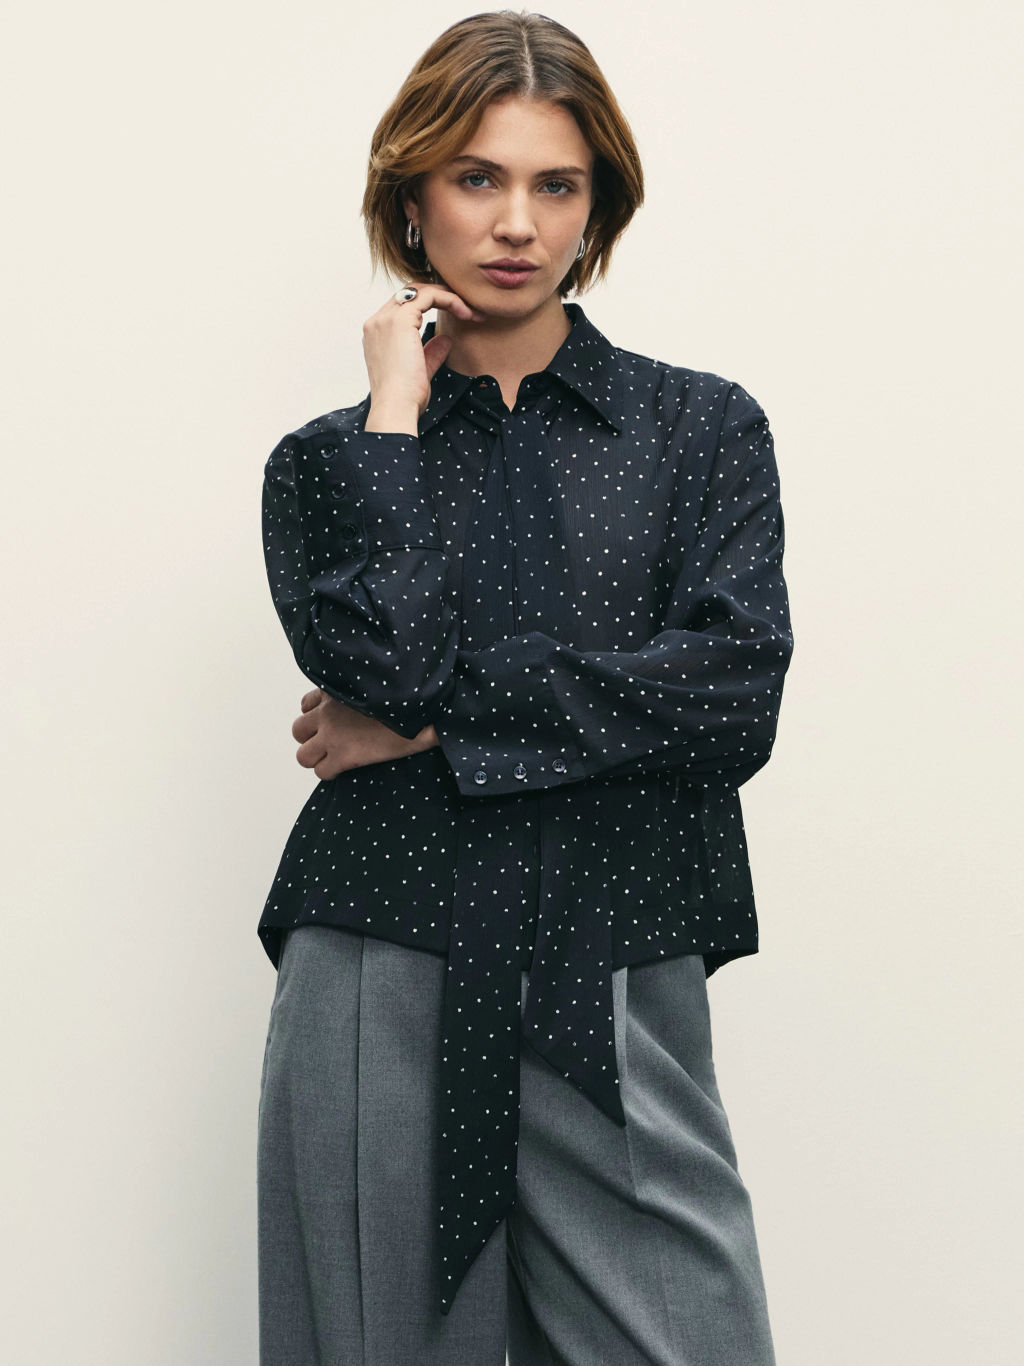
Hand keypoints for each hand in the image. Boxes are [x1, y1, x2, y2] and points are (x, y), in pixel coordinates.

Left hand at [291, 687, 437, 780]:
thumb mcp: (381, 681)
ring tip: (335, 758)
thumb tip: (380, 687)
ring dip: (317, 758)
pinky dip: (330, 773)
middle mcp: (327, 711)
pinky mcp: (342, 756)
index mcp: (335, 690)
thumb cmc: (408, 695)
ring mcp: (332, 735)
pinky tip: (345, 769)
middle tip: (331, 743)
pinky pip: (321, 772)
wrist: (420, 710)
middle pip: (297, 730)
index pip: (306, 704)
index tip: (334, 721)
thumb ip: (369, 686)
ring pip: (302, 755)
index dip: (317, 716)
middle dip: (311, 738)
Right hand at [362, 281, 486, 419]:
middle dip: (440, 296)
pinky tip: (466, 313)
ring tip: (470, 310)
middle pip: (410, 292)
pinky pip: (429, 296)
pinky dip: (450, 300)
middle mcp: (377, 322)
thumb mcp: (421, 372)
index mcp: (377, 334)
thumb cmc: (406, 398)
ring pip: (420, 290)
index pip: (403, 306)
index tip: (456, 317)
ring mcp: (386, 319)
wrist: (396, 408)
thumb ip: (431, 353)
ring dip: (448, 296)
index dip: (430, 305)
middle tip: (467, 308)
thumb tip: (446, 340)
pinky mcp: (400, 319)